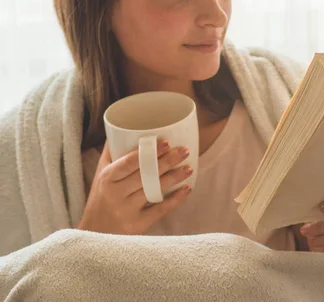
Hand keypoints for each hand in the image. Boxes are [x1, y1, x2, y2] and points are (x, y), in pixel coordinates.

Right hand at [77, 140, 192, 234]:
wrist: (93, 235)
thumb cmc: (100, 199)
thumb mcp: (100, 175)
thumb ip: (112, 154)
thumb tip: (120, 128)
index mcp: (107, 178)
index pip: (129, 162)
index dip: (148, 152)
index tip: (165, 142)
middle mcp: (115, 194)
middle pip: (145, 175)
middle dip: (167, 161)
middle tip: (184, 151)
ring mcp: (126, 210)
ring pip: (154, 191)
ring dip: (174, 178)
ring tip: (189, 168)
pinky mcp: (137, 225)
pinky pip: (159, 210)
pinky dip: (175, 200)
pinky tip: (187, 189)